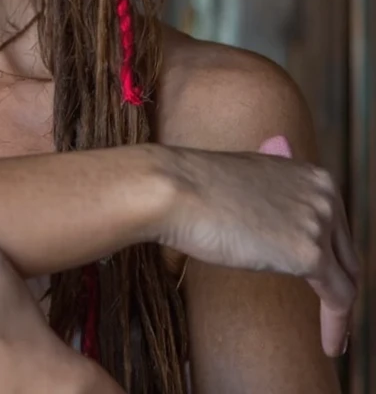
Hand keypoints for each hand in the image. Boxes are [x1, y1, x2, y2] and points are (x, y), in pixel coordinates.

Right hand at [156, 134, 358, 355]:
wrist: (173, 189)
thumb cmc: (195, 187)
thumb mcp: (247, 179)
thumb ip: (273, 189)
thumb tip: (280, 184)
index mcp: (311, 174)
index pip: (337, 228)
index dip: (332, 258)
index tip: (324, 282)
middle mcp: (324, 193)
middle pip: (347, 254)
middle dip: (340, 285)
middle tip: (331, 315)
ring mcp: (319, 221)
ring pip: (346, 280)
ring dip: (340, 314)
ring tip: (331, 337)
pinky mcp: (309, 253)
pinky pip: (339, 300)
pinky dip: (337, 326)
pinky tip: (329, 344)